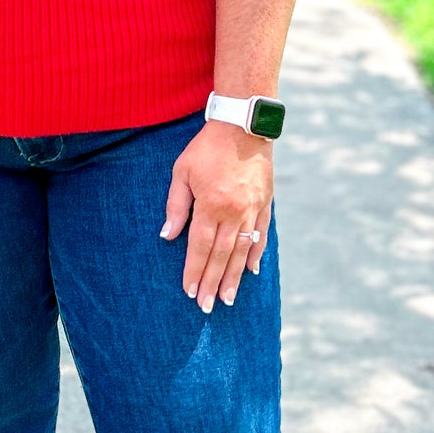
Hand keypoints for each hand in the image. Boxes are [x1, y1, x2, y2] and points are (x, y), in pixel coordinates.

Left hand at [161, 122, 272, 311]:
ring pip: (242, 251)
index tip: (188, 291)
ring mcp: (252, 209)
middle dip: (211, 282)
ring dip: (234, 277)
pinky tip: (252, 271)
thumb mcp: (182, 171)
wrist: (243, 125)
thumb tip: (167, 236)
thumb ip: (176, 206)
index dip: (193, 270)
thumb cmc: (207, 147)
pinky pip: (261, 235)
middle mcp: (234, 212)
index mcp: (212, 205)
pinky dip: (256, 254)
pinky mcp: (265, 204)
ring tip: (227, 299)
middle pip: (221, 255)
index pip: (200, 246)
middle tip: (206, 306)